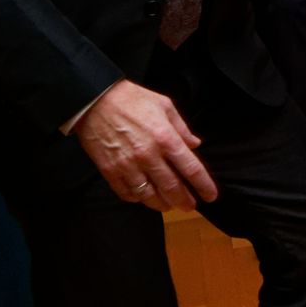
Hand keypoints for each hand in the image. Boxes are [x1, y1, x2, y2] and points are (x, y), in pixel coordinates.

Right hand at [72, 80, 215, 212]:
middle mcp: (148, 156)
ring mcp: (128, 166)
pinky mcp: (110, 171)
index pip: (190, 168)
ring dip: (162, 204)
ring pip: (149, 196)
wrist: (95, 101)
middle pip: (172, 187)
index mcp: (165, 138)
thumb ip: (182, 128)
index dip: (203, 185)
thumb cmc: (133, 100)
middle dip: (184, 200)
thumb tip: (195, 144)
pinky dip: (138, 199)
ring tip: (169, 205)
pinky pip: (127, 193)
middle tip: (191, 206)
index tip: (210, 196)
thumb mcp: (165, 105)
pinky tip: (144, 197)